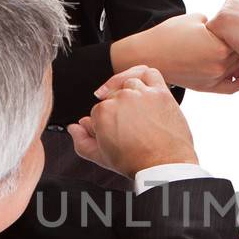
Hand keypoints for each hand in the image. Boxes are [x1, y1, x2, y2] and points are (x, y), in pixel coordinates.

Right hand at [68, 65, 198, 176]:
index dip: (104, 122)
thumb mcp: (101, 157)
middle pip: (113, 97)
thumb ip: (81, 141)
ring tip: (132, 109)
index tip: (113, 132)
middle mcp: (121, 99)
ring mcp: (141, 93)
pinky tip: (137, 83)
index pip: (98, 110)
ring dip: (128, 94)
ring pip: (128, 84)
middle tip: (126, 128)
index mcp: (102, 113)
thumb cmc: (135, 163)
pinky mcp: (160, 92)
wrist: (164, 166)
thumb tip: (74, 127)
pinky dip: (140, 74)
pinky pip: (148, 72)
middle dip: (116, 111)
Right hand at [111, 14, 238, 93]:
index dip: (237, 28)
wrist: (148, 55)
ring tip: (234, 46)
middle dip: (238, 43)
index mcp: (220, 46)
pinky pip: (232, 87)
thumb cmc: (169, 34)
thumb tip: (229, 28)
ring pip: (238, 67)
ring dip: (238, 58)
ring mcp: (214, 78)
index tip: (233, 22)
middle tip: (232, 34)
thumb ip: (217, 23)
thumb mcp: (196, 19)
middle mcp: (219, 65)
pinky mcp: (207, 87)